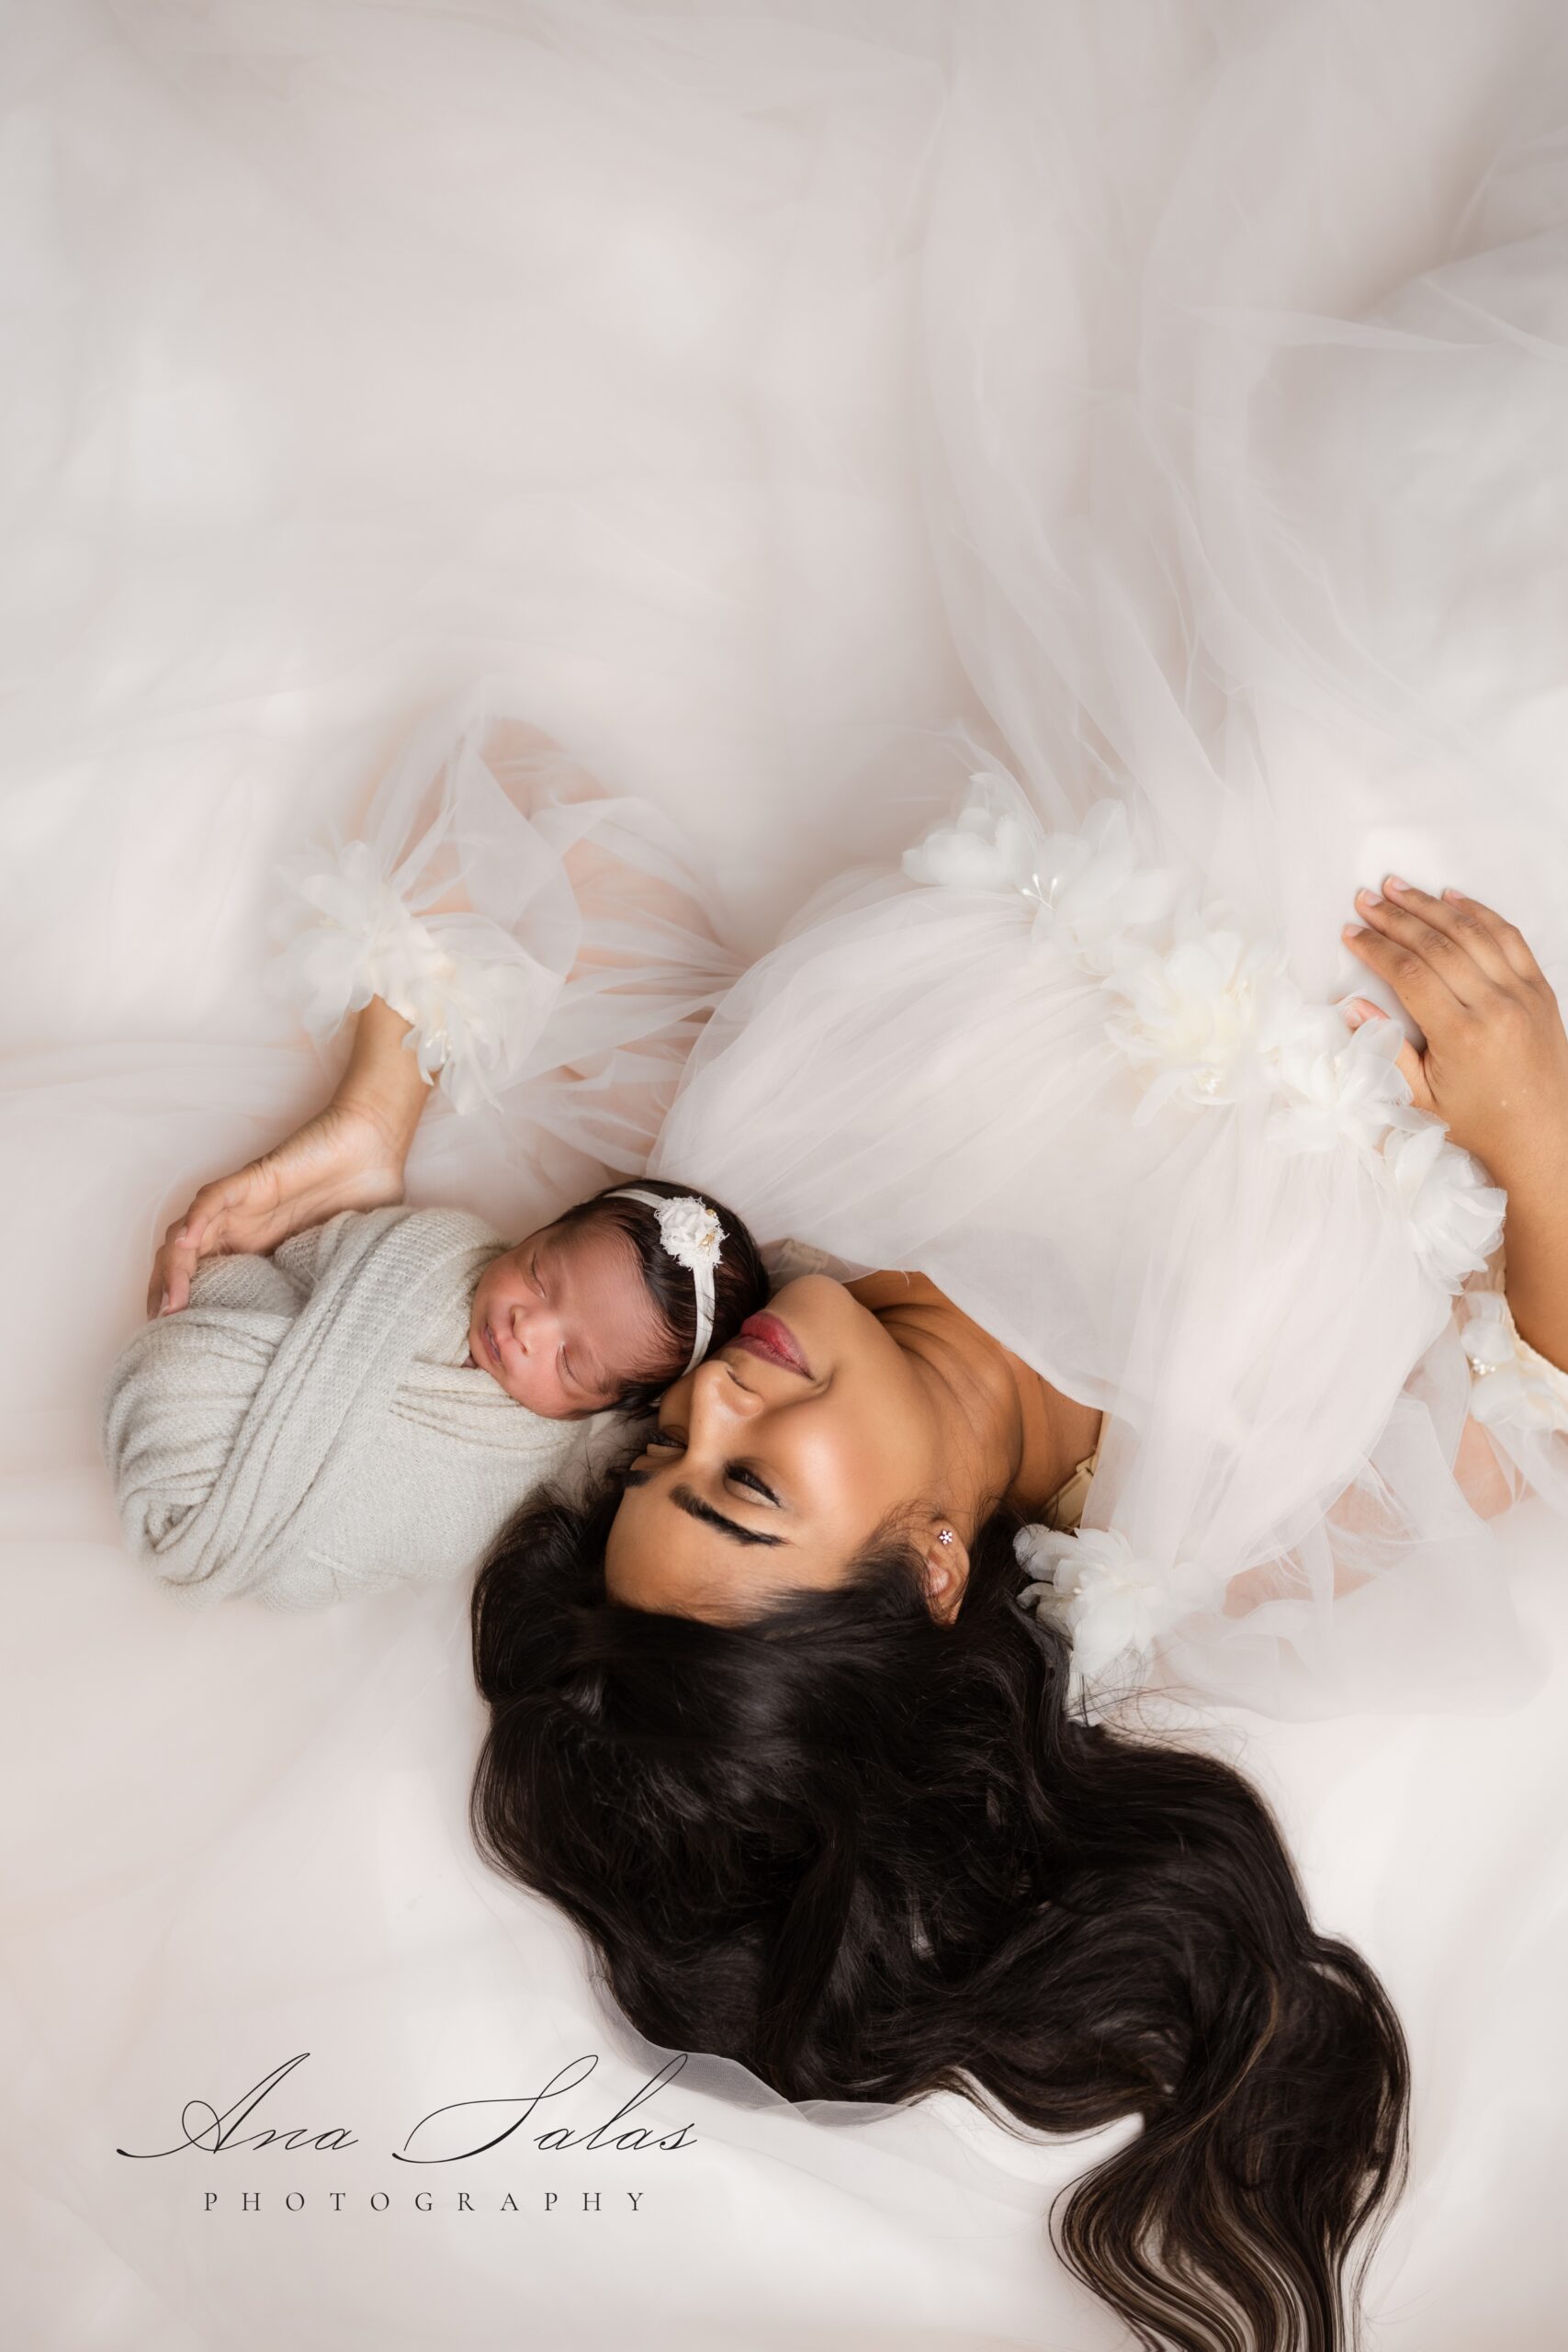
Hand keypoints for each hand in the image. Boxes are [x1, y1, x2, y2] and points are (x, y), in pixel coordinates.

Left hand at [147, 1097, 408, 1318]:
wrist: (374, 1147)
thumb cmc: (363, 1196)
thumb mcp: (342, 1257)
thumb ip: (327, 1285)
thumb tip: (332, 1337)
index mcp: (258, 1249)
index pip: (207, 1281)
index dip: (191, 1310)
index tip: (180, 1347)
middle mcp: (241, 1228)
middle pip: (185, 1262)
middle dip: (168, 1295)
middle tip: (162, 1333)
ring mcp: (242, 1205)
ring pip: (189, 1234)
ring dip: (173, 1267)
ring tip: (170, 1303)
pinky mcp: (253, 1180)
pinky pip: (214, 1199)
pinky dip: (197, 1218)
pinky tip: (187, 1242)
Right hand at [1341, 877, 1567, 1190]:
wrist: (1542, 1135)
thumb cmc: (1479, 1122)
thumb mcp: (1420, 1099)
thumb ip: (1386, 1052)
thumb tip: (1355, 1008)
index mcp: (1461, 1036)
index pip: (1409, 974)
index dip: (1375, 948)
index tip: (1352, 933)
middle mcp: (1495, 1007)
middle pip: (1436, 945)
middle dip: (1396, 918)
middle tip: (1367, 899)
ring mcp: (1522, 994)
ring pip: (1471, 933)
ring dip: (1431, 906)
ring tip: (1399, 887)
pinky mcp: (1540, 989)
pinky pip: (1509, 937)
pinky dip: (1479, 913)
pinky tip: (1453, 898)